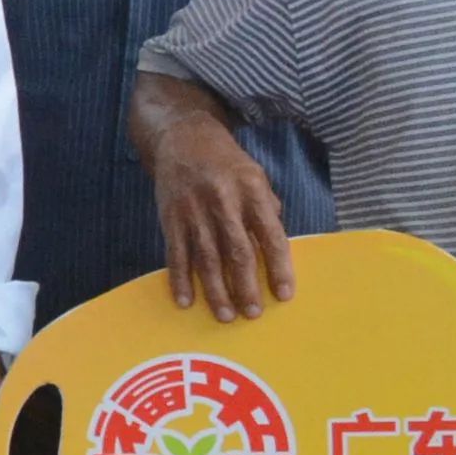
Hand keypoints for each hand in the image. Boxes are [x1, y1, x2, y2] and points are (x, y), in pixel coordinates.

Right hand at [146, 117, 295, 322]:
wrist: (182, 138)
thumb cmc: (226, 162)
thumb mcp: (255, 177)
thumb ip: (266, 210)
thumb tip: (275, 247)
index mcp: (251, 192)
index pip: (270, 236)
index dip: (279, 267)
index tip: (284, 294)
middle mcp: (223, 202)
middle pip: (237, 252)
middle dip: (245, 286)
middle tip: (252, 313)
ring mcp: (194, 211)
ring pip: (206, 258)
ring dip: (216, 290)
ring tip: (225, 316)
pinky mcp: (171, 218)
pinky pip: (176, 254)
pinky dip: (179, 279)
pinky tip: (185, 301)